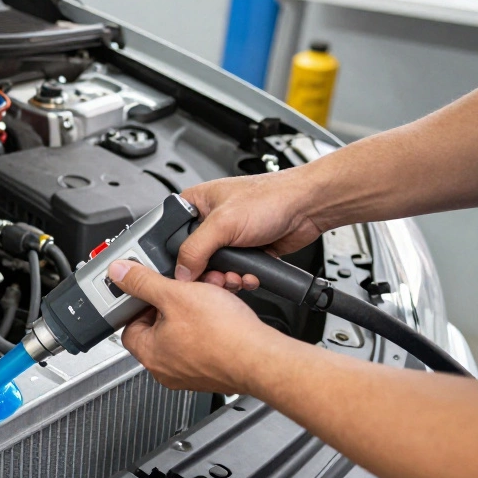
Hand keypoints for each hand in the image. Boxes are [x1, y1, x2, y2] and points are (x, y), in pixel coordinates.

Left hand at [108, 259, 288, 393]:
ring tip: (205, 302)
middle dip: (170, 306)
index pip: (129, 325)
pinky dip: (208, 330)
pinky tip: (220, 318)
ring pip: (182, 336)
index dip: (140, 303)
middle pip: (156, 329)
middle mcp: (166, 370)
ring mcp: (189, 375)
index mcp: (150, 353)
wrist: (262, 357)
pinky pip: (202, 347)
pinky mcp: (211, 374)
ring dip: (191, 315)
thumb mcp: (176, 294)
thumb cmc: (224, 334)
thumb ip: (143, 282)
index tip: (151, 290)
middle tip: (183, 292)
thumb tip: (119, 273)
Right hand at [177, 168, 328, 289]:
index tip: (185, 270)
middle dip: (206, 274)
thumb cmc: (271, 198)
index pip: (170, 236)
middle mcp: (209, 222)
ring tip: (236, 276)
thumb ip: (195, 249)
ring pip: (213, 270)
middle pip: (192, 259)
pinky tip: (249, 275)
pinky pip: (233, 273)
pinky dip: (241, 279)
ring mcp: (227, 238)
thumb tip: (181, 272)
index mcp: (195, 204)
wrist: (308, 208)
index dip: (175, 257)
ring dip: (225, 279)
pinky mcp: (244, 252)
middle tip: (216, 276)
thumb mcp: (223, 223)